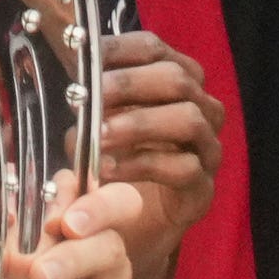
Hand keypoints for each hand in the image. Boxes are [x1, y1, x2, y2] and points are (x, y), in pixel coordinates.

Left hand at [95, 27, 222, 250]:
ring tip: (99, 136)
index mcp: (174, 82)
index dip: (119, 49)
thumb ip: (88, 104)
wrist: (129, 228)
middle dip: (128, 84)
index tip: (84, 58)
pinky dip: (142, 165)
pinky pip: (184, 168)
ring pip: (188, 119)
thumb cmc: (113, 166)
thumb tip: (71, 89)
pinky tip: (108, 170)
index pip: (154, 49)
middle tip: (89, 97)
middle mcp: (200, 109)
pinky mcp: (202, 188)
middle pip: (177, 79)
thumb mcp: (95, 127)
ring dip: (139, 124)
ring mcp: (207, 148)